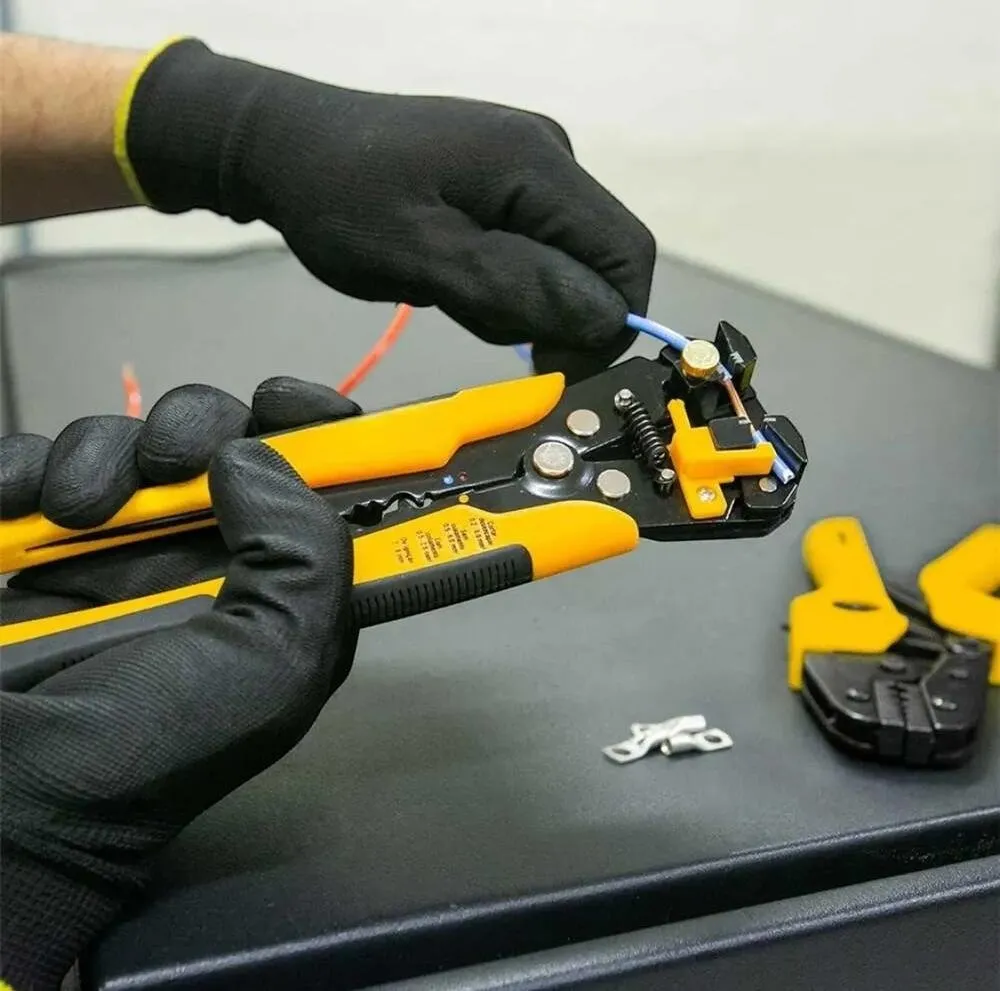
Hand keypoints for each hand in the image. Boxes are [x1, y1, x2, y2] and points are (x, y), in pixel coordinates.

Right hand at [0, 378, 359, 990]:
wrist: (12, 794)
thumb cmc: (149, 751)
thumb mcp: (277, 663)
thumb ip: (309, 556)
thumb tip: (260, 458)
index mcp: (280, 581)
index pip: (319, 479)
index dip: (316, 430)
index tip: (287, 406)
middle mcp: (210, 555)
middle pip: (225, 438)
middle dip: (199, 428)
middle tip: (173, 462)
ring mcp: (122, 544)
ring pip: (132, 441)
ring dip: (105, 456)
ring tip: (77, 512)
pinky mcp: (39, 537)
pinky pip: (40, 461)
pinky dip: (26, 468)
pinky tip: (17, 505)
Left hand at [121, 38, 656, 381]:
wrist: (288, 148)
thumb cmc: (340, 200)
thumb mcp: (420, 256)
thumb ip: (512, 286)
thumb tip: (602, 318)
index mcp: (537, 164)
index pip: (625, 254)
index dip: (609, 323)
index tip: (556, 368)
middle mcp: (549, 156)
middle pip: (602, 260)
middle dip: (558, 315)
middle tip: (483, 324)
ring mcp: (529, 167)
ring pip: (568, 263)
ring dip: (523, 302)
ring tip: (453, 292)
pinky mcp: (507, 183)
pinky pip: (536, 250)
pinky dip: (506, 283)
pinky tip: (457, 278)